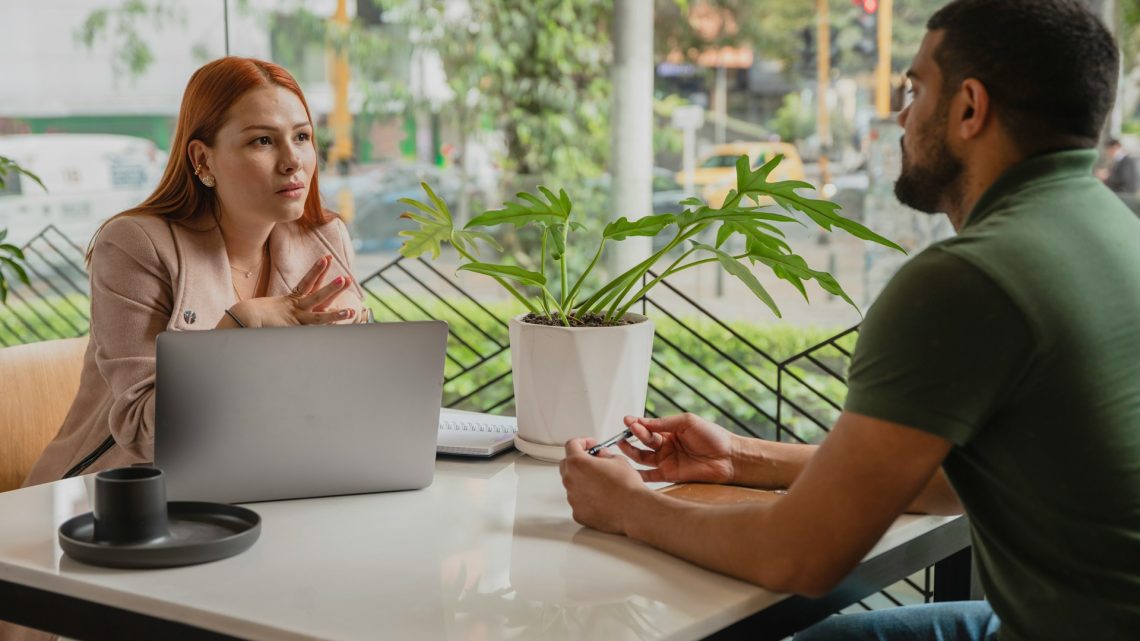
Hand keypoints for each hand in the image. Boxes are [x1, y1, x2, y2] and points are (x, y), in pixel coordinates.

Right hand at [231, 255, 356, 327]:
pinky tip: (343, 322)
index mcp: (289, 301)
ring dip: (335, 303)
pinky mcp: (295, 328)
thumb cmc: (247, 317)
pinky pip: (315, 326)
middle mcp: (295, 308)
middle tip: (346, 277)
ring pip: (319, 309)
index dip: (316, 271)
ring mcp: (297, 318)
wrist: (239, 320)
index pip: (307, 283)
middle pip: (317, 293)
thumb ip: (272, 310)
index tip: (326, 259)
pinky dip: (329, 324)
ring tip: (350, 305)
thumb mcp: (263, 311)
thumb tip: (260, 308)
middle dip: (332, 287)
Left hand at [560, 438, 647, 534]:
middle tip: (593, 462)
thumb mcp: (618, 460)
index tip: (590, 445)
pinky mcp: (577, 513)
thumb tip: (601, 456)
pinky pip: (578, 501)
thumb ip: (604, 455)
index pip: (571, 445)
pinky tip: (600, 497)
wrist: (634, 509)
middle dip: (579, 461)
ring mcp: (572, 498)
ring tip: (600, 482)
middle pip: (567, 465)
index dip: (582, 442)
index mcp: (578, 463)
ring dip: (582, 480)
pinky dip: (586, 498)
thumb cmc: (627, 486)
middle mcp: (570, 480)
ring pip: (572, 485)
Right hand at [617, 413, 735, 483]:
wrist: (729, 458)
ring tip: (622, 444)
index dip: (638, 424)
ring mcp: (667, 461)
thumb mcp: (687, 422)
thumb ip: (665, 423)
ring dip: (631, 451)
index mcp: (670, 431)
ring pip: (643, 457)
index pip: (649, 427)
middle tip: (627, 430)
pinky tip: (627, 470)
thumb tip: (644, 422)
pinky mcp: (669, 475)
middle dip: (634, 435)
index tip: (628, 420)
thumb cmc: (713, 436)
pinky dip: (638, 474)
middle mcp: (666, 446)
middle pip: (644, 441)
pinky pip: (650, 475)